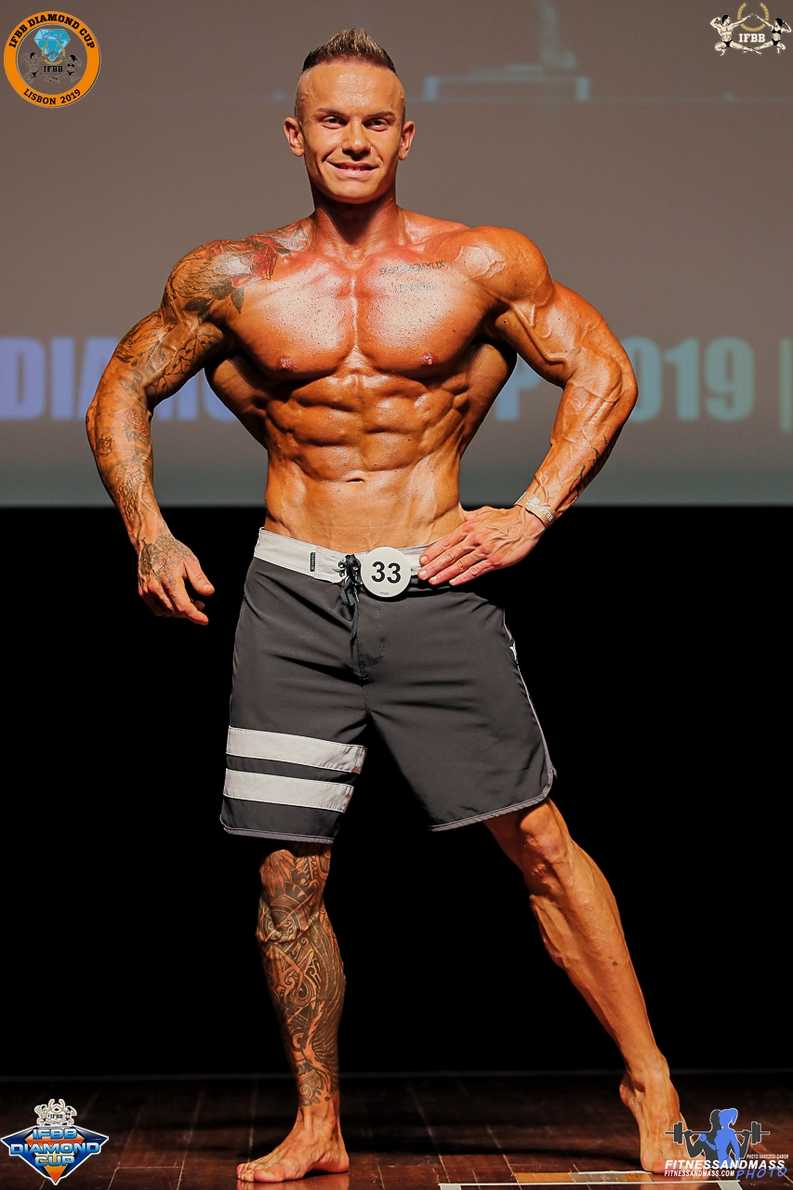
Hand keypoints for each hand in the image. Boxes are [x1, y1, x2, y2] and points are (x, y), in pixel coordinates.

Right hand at [137, 531, 214, 624]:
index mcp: (169, 579)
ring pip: (166, 612)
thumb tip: (209, 593)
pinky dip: (168, 609)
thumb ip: (199, 579)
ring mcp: (147, 590)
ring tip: (189, 600)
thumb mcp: (191, 561)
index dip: (195, 615)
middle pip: (175, 611)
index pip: (183, 606)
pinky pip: (157, 609)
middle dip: (190, 611)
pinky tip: (176, 600)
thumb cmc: (172, 551)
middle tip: (199, 603)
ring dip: (179, 611)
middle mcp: (155, 587)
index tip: (205, 620)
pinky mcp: (142, 592)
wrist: (151, 542)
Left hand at [417, 505, 545, 585]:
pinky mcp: (494, 561)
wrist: (526, 522)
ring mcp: (484, 551)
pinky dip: (464, 578)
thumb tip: (454, 517)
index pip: (446, 542)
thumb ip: (466, 518)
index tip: (423, 561)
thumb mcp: (481, 513)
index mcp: (469, 527)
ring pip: (460, 565)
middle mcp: (474, 539)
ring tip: (434, 581)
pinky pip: (476, 571)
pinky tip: (454, 582)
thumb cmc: (505, 518)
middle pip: (450, 555)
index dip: (433, 553)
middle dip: (434, 566)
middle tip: (422, 575)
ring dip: (445, 574)